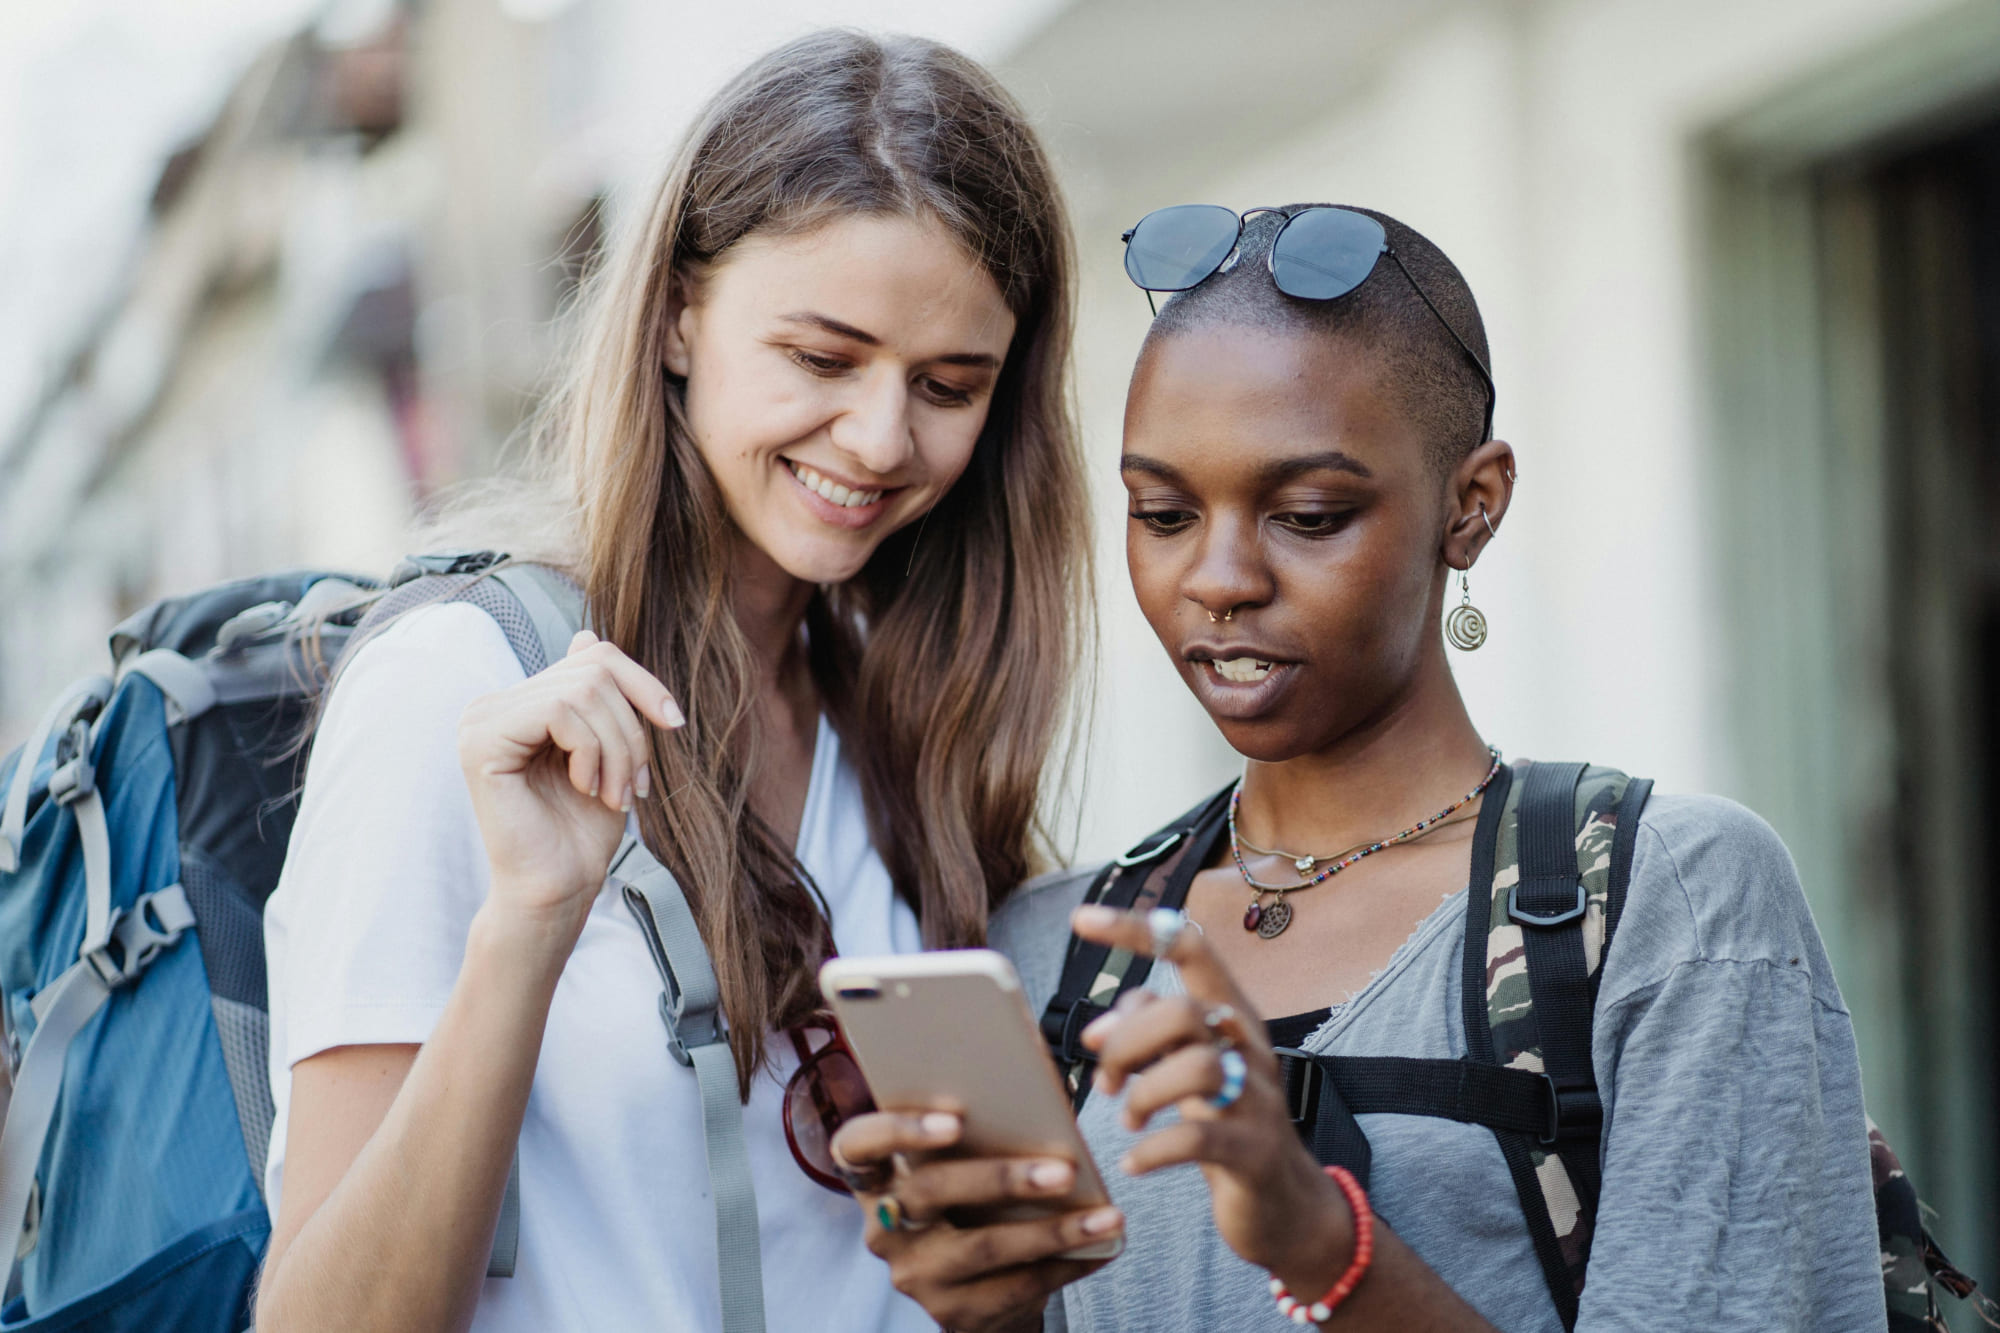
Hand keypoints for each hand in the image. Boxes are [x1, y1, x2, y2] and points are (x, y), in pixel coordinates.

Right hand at [457, 630, 683, 937]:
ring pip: (583, 691)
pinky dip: (592, 751)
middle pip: (594, 670)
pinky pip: (560, 712)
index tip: (674, 724)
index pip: (593, 655)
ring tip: (614, 792)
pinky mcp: (480, 741)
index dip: (643, 683)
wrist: (558, 888)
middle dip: (632, 729)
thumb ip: (596, 698)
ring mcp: (481, 720)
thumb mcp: (609, 749)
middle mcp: (492, 705)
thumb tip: (587, 635)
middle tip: (633, 785)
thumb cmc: (583, 829)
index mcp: (520, 703)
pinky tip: (585, 787)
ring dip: (618, 748)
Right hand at [830, 1110, 1122, 1332]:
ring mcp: (914, 1274)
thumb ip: (979, 1133)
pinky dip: (1065, 1264)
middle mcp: (883, 1228)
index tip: (955, 1119)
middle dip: (1001, 1178)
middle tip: (1062, 1170)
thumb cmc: (975, 1204)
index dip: (897, 1129)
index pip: (857, 1146)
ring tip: (1106, 1217)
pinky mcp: (951, 1313)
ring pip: (982, 1247)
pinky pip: (1014, 1286)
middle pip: (930, 1193)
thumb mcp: (962, 1166)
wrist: (977, 1294)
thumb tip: (1039, 1097)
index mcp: (876, 1177)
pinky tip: (1102, 1247)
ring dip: (1052, 1230)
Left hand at [1069, 904, 1352, 1293]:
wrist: (1284, 1201)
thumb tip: (1096, 1029)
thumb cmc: (1224, 1120)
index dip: (1136, 930)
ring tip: (1129, 1119)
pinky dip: (1153, 1150)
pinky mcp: (1254, 1153)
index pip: (1191, 950)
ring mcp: (1258, 1101)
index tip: (1082, 920)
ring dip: (1143, 1094)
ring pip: (1196, 1068)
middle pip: (1182, 1012)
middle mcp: (1250, 1047)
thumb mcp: (1188, 1064)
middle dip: (1127, 1043)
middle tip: (1108, 1081)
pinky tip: (1133, 1162)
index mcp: (1231, 1015)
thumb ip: (1147, 1032)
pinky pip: (1198, 1140)